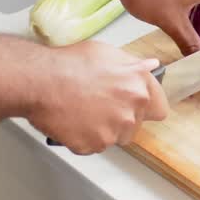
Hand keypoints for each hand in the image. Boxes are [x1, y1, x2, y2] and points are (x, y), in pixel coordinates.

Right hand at [29, 42, 169, 154]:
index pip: (159, 110)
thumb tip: (150, 66)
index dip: (146, 108)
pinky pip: (93, 146)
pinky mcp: (94, 145)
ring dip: (103, 130)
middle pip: (134, 126)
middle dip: (120, 118)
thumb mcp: (106, 53)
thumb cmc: (69, 63)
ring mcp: (113, 131)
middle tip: (98, 106)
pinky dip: (83, 138)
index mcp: (139, 86)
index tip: (134, 106)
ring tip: (83, 112)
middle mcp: (131, 111)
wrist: (40, 81)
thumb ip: (132, 65)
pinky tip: (72, 121)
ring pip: (114, 138)